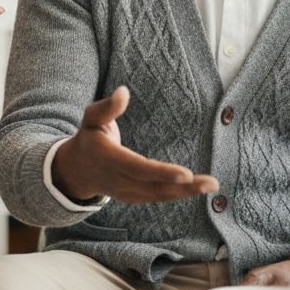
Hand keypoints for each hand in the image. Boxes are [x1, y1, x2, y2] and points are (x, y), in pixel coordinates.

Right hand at [52, 86, 218, 202]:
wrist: (77, 170)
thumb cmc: (89, 138)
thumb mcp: (92, 119)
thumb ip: (107, 107)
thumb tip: (124, 91)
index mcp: (109, 159)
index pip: (138, 168)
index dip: (161, 172)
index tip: (186, 173)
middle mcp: (119, 180)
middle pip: (154, 186)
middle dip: (184, 187)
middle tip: (212, 183)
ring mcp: (127, 193)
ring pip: (160, 195)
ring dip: (187, 192)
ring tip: (212, 185)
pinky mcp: (135, 197)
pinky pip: (159, 197)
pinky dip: (179, 194)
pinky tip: (198, 188)